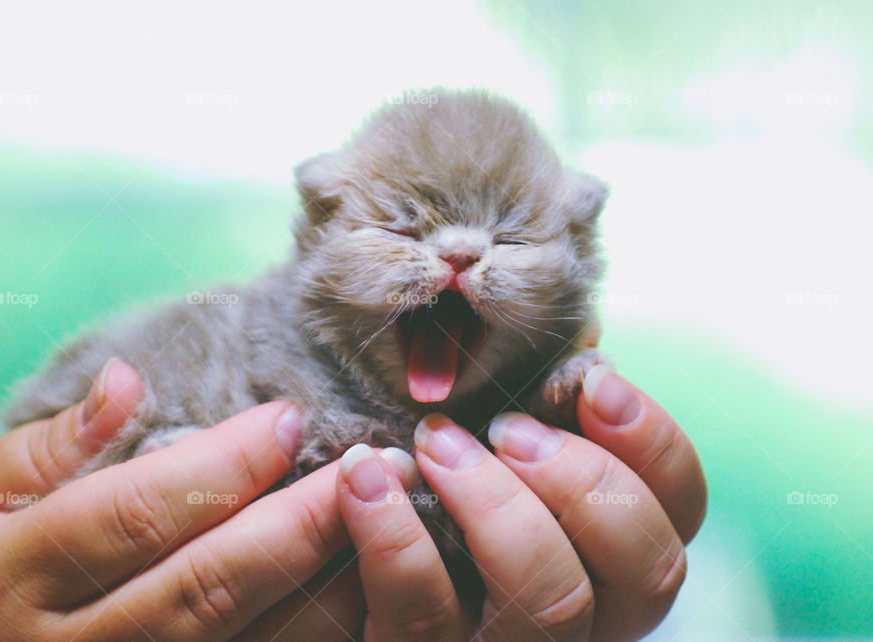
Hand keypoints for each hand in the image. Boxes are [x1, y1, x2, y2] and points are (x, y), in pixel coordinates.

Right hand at [0, 359, 413, 639]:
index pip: (137, 512)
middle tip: (371, 468)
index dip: (223, 465)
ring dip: (319, 592)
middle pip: (204, 585)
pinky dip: (292, 640)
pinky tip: (348, 602)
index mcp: (8, 577)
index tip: (291, 418)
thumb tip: (128, 382)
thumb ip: (43, 450)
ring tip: (384, 528)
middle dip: (300, 525)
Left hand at [330, 365, 706, 640]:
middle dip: (581, 479)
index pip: (681, 511)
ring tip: (435, 441)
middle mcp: (585, 615)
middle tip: (506, 429)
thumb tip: (581, 363)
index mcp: (611, 555)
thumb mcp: (489, 442)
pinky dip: (393, 535)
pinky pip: (423, 616)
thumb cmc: (424, 476)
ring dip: (495, 502)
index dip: (654, 444)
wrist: (318, 563)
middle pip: (648, 571)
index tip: (593, 382)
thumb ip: (543, 413)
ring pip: (552, 604)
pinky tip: (364, 475)